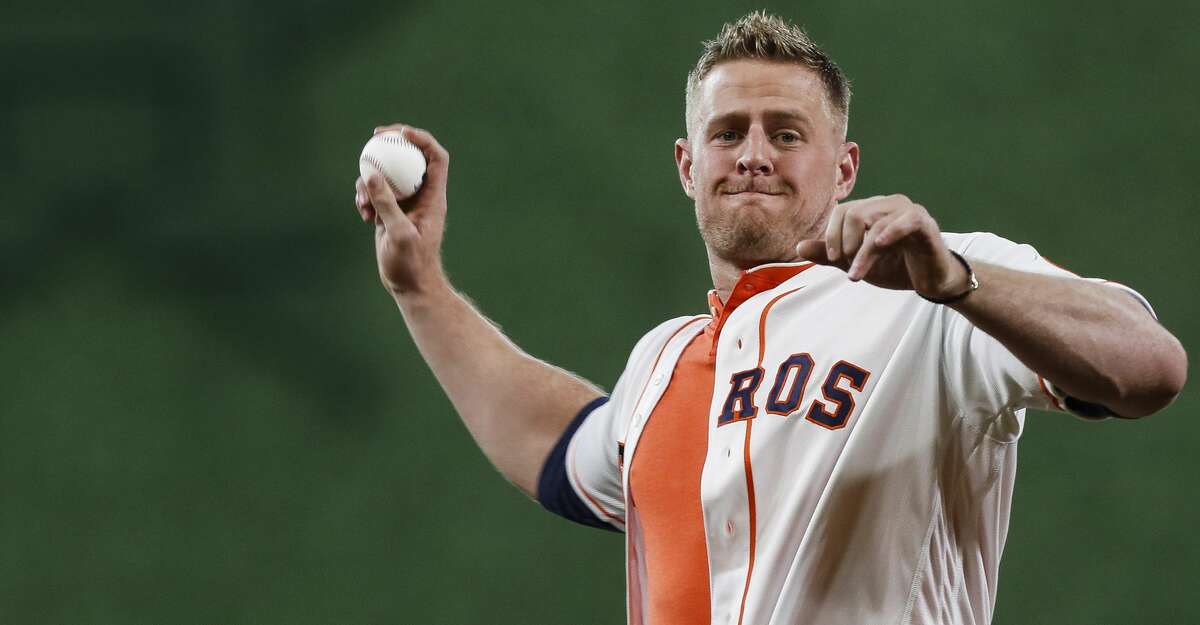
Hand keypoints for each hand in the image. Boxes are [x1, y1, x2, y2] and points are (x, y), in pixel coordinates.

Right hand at [354, 124, 449, 296]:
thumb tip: (371, 173)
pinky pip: (376, 193)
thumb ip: (386, 203)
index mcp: (433, 197)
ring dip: (371, 180)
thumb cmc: (412, 264)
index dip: (422, 139)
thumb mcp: (398, 233)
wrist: (410, 286)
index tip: (401, 132)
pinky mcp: (390, 213)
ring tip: (363, 202)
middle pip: (411, 158)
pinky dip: (366, 198)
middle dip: (393, 143)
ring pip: (388, 175)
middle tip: (374, 136)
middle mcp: (421, 196)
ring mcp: (405, 203)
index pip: (436, 157)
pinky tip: (363, 215)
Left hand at [795, 194, 967, 298]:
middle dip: (846, 244)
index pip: (842, 211)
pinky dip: (892, 231)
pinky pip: (907, 220)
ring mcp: (908, 212)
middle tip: (848, 269)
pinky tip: (880, 244)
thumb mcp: (857, 262)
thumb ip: (830, 255)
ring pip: (875, 222)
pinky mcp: (926, 224)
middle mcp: (888, 205)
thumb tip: (799, 247)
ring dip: (863, 252)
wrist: (931, 282)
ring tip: (857, 275)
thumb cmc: (896, 267)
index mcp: (872, 210)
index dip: (832, 235)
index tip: (834, 259)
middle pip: (855, 213)